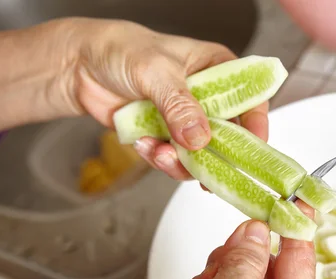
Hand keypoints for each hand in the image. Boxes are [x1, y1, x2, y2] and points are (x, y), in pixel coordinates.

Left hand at [73, 18, 268, 180]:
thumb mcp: (156, 72)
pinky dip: (160, 159)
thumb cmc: (121, 50)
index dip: (256, 125)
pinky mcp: (166, 136)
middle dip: (215, 154)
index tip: (251, 148)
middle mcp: (207, 97)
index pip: (250, 98)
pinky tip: (145, 145)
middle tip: (205, 169)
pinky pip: (174, 159)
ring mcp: (186, 119)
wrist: (79, 66)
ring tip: (160, 152)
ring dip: (182, 161)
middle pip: (229, 135)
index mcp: (216, 69)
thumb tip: (200, 138)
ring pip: (201, 154)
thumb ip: (180, 106)